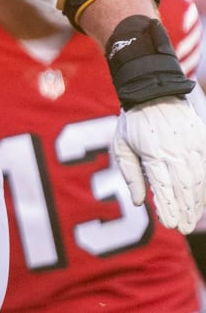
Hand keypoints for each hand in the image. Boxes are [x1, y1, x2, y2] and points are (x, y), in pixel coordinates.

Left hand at [113, 95, 205, 232]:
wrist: (154, 91)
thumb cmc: (133, 122)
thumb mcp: (122, 145)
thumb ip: (130, 174)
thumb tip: (138, 202)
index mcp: (153, 152)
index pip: (163, 186)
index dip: (168, 206)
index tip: (170, 224)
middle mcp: (176, 150)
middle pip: (184, 187)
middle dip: (184, 210)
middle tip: (183, 228)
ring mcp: (192, 146)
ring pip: (198, 180)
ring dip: (196, 202)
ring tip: (192, 219)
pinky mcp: (202, 142)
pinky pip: (205, 169)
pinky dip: (203, 187)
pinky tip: (200, 200)